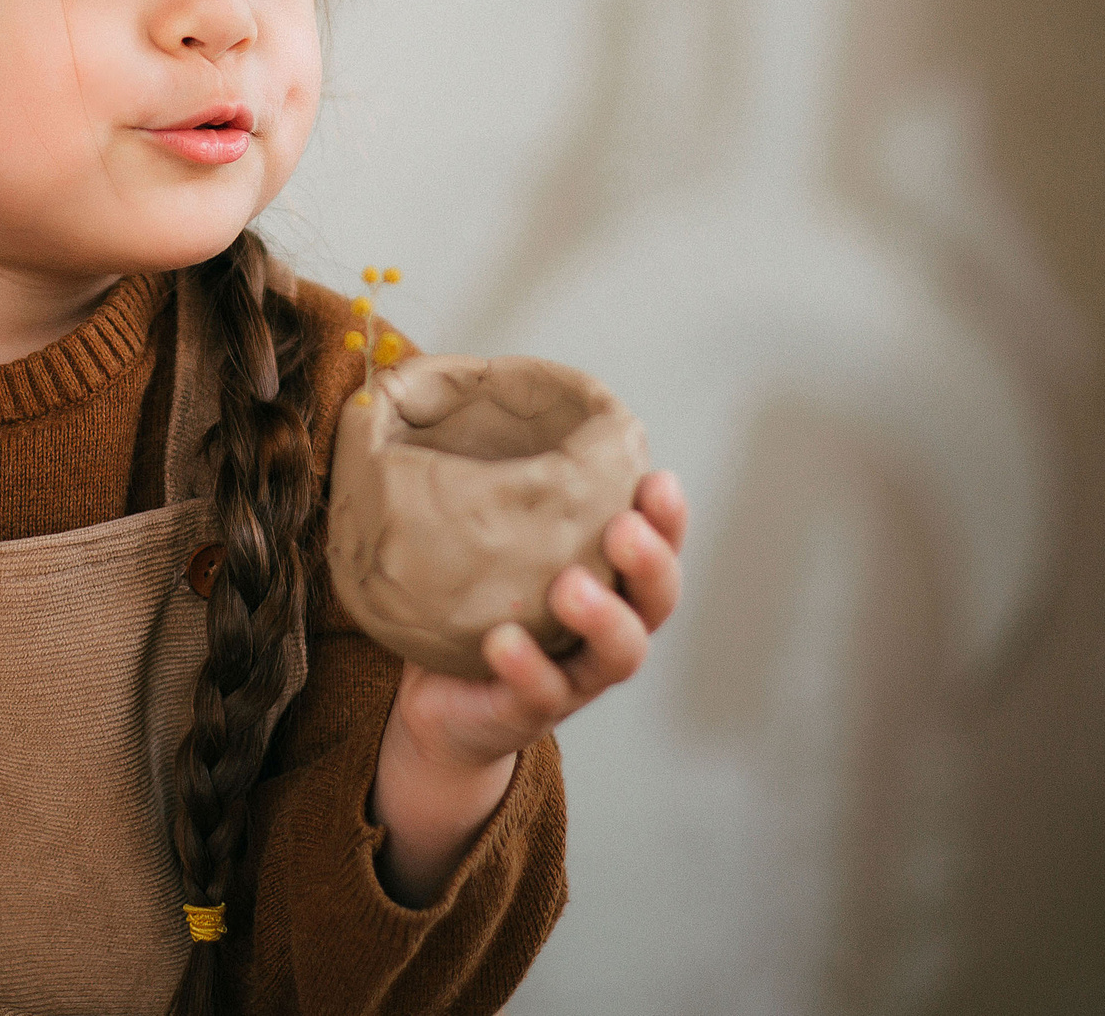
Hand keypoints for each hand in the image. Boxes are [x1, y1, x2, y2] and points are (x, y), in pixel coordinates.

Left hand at [369, 470, 686, 902]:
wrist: (442, 707)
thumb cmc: (472, 610)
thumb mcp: (489, 547)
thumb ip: (492, 494)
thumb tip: (436, 392)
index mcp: (608, 579)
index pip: (658, 543)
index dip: (668, 516)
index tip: (656, 477)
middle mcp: (607, 628)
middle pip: (657, 599)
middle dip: (651, 560)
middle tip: (623, 528)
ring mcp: (577, 675)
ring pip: (620, 652)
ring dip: (603, 617)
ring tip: (570, 587)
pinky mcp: (532, 711)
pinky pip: (540, 692)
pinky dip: (527, 667)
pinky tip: (502, 641)